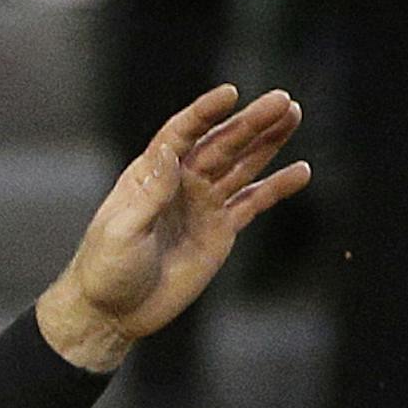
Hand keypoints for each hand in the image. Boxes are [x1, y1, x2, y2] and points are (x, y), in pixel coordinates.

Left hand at [38, 86, 309, 372]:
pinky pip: (253, 202)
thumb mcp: (121, 231)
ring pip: (242, 164)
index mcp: (152, 175)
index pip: (182, 133)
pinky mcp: (219, 230)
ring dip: (268, 141)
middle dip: (251, 122)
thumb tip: (171, 153)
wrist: (113, 313)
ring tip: (293, 115)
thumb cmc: (106, 270)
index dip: (205, 113)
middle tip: (282, 101)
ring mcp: (203, 204)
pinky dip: (277, 188)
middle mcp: (181, 182)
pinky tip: (301, 173)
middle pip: (221, 143)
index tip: (229, 94)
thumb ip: (149, 194)